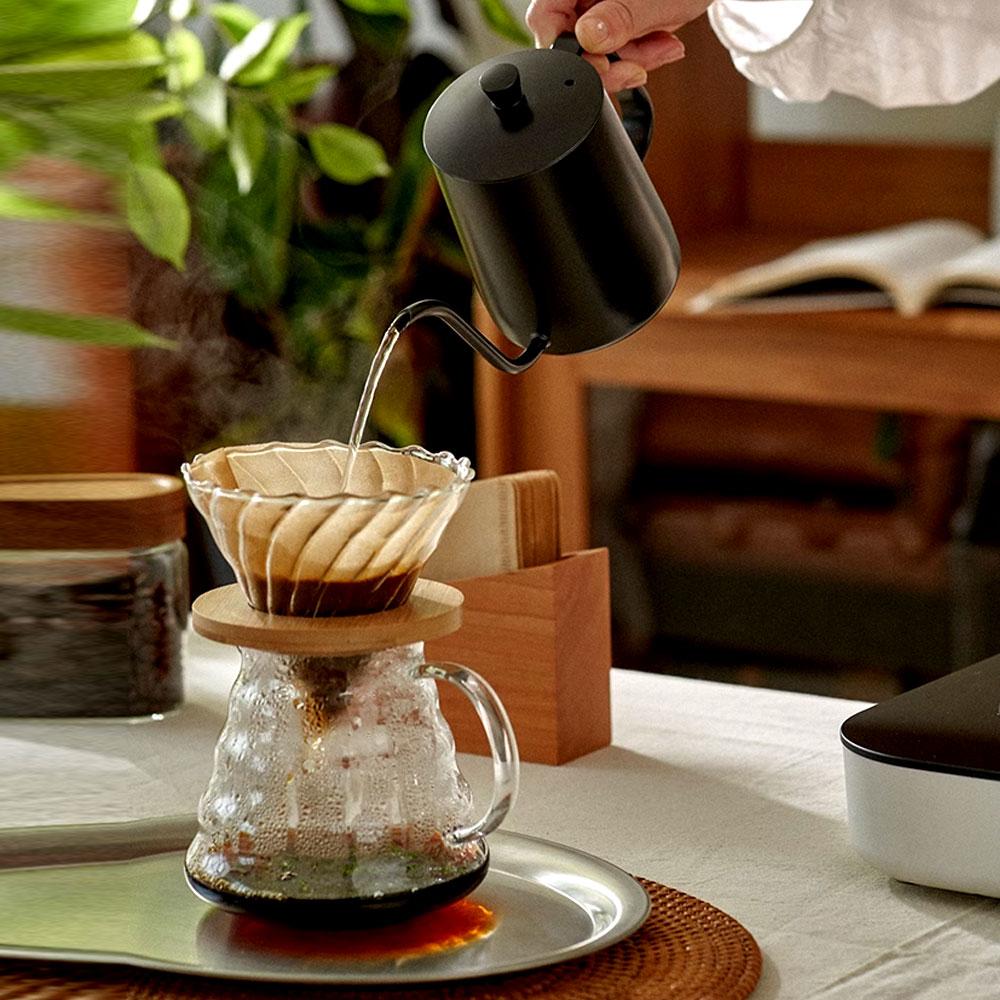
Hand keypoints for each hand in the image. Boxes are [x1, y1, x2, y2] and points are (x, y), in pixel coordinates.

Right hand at [526, 0, 711, 90]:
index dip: (566, 50)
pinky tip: (661, 45)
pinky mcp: (614, 20)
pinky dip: (639, 55)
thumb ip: (620, 18)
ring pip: (595, 51)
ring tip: (662, 48)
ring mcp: (597, 6)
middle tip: (636, 68)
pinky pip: (614, 48)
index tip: (598, 65)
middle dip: (607, 62)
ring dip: (630, 60)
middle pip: (570, 40)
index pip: (545, 18)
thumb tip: (588, 37)